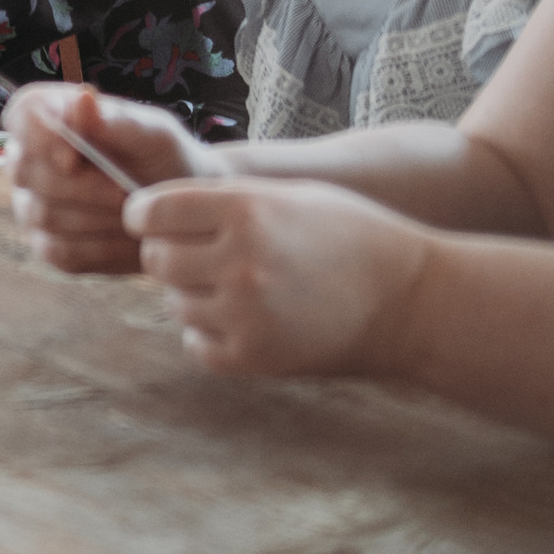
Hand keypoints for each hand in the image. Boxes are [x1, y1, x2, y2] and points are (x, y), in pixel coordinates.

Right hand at [4, 83, 199, 274]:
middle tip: (124, 191)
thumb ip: (115, 120)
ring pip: (45, 215)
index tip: (74, 159)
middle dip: (83, 186)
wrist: (180, 210)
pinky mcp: (47, 246)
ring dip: (98, 217)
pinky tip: (128, 240)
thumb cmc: (163, 159)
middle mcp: (29, 159)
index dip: (40, 136)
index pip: (23, 115)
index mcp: (49, 115)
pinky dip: (101, 248)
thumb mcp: (152, 134)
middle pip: (29, 171)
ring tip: (134, 213)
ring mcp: (32, 205)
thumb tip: (82, 100)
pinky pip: (60, 251)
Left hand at [124, 175, 433, 378]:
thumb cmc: (348, 235)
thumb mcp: (286, 196)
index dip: (145, 213)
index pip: (152, 210)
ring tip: (234, 285)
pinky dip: (206, 332)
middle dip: (168, 253)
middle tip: (196, 252)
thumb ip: (221, 201)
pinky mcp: (254, 357)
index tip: (152, 219)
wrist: (407, 299)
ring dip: (191, 293)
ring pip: (174, 302)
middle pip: (156, 259)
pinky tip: (239, 318)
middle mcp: (238, 261)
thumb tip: (150, 214)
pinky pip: (195, 343)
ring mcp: (244, 314)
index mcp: (245, 209)